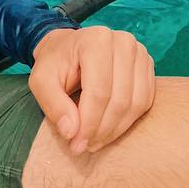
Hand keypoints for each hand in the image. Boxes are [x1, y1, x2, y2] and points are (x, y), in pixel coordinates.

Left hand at [28, 26, 154, 155]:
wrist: (68, 49)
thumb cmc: (54, 64)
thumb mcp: (41, 81)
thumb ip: (53, 105)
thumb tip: (71, 132)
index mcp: (95, 40)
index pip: (99, 91)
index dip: (89, 123)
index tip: (76, 144)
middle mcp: (123, 43)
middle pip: (119, 99)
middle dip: (102, 130)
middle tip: (85, 146)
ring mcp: (139, 54)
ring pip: (136, 104)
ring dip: (116, 130)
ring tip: (96, 141)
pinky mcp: (147, 67)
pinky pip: (145, 102)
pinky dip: (128, 121)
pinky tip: (109, 129)